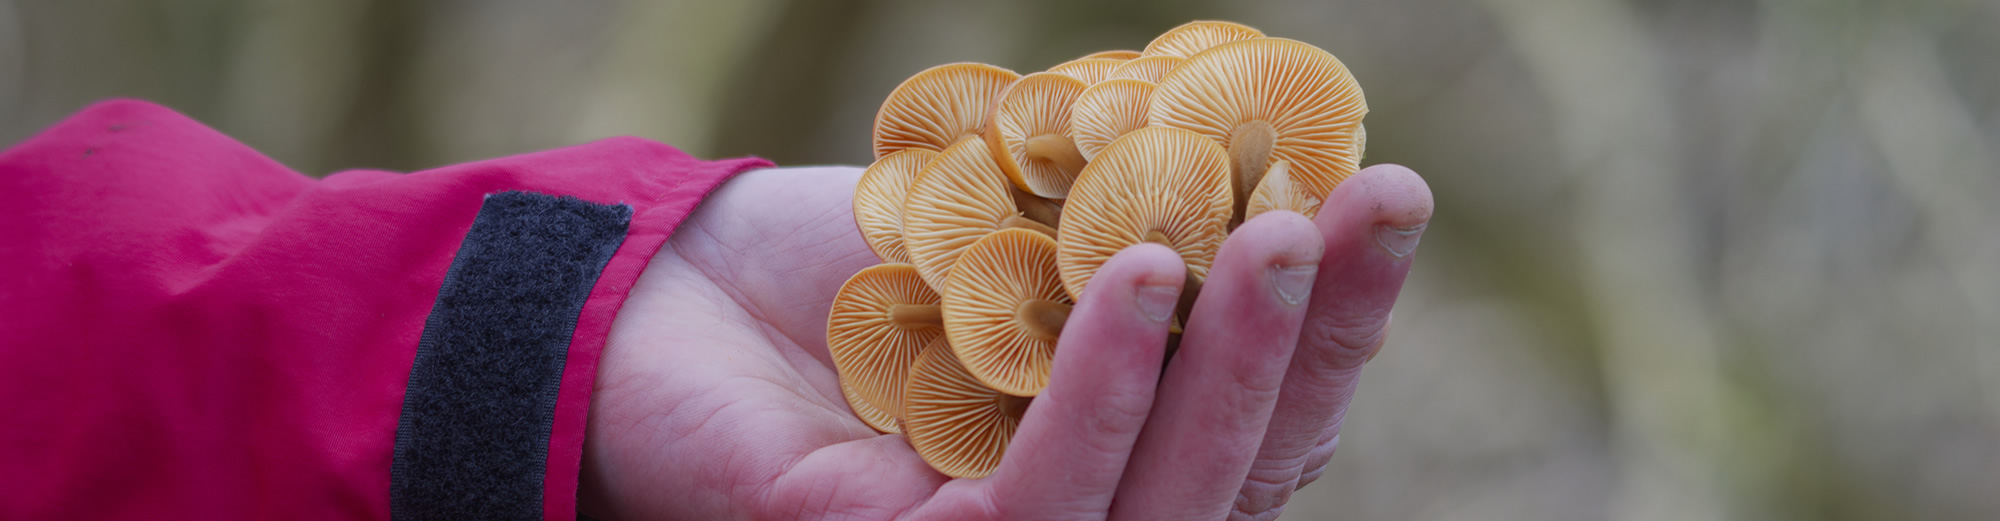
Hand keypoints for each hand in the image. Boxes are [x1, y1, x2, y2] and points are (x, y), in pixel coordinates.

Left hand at [581, 163, 1432, 519]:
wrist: (660, 294)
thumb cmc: (842, 264)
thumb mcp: (1014, 236)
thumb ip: (1135, 241)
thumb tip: (1283, 184)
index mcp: (1120, 452)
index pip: (1261, 419)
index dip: (1339, 320)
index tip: (1390, 198)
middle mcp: (1079, 517)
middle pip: (1237, 470)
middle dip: (1317, 337)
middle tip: (1373, 204)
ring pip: (1161, 504)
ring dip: (1235, 365)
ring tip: (1279, 236)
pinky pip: (1035, 510)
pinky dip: (1101, 394)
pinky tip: (1142, 282)